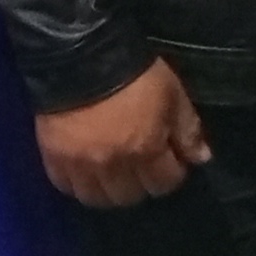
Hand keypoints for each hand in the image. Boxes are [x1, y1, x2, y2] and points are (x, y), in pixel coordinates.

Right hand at [35, 57, 209, 208]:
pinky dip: (77, 183)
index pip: (165, 184)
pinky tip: (85, 170)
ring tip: (113, 173)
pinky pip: (66, 187)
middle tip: (141, 165)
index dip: (172, 173)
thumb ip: (188, 129)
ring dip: (108, 190)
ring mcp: (80, 165)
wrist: (82, 56)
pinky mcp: (53, 158)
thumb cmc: (135, 73)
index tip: (170, 159)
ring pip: (96, 199)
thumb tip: (201, 159)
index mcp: (145, 150)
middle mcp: (113, 165)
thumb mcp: (173, 93)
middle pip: (130, 197)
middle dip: (141, 184)